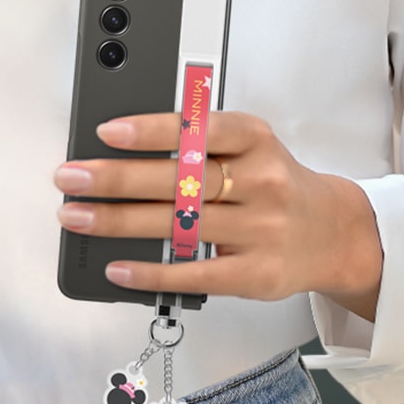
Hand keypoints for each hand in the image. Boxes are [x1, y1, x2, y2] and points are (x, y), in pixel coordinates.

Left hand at [55, 112, 382, 320]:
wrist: (332, 232)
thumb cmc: (274, 182)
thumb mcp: (251, 148)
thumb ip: (200, 145)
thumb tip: (124, 151)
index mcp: (257, 140)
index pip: (201, 129)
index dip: (152, 131)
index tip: (107, 133)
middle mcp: (262, 182)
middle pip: (179, 180)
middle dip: (116, 179)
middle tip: (70, 178)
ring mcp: (261, 231)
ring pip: (179, 225)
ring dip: (119, 222)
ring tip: (76, 216)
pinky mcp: (256, 274)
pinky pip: (195, 274)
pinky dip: (150, 272)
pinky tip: (116, 267)